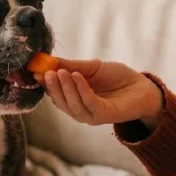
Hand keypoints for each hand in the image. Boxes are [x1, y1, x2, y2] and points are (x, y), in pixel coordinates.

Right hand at [35, 58, 163, 127]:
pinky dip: (81, 90)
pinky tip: (77, 76)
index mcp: (73, 98)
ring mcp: (90, 115)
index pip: (53, 93)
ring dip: (65, 87)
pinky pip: (88, 103)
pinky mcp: (103, 115)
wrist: (141, 86)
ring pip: (72, 104)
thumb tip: (48, 61)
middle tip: (46, 72)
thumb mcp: (91, 67)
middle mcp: (79, 109)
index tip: (34, 70)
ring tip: (61, 72)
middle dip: (52, 87)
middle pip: (59, 101)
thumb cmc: (116, 77)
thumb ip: (71, 66)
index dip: (43, 83)